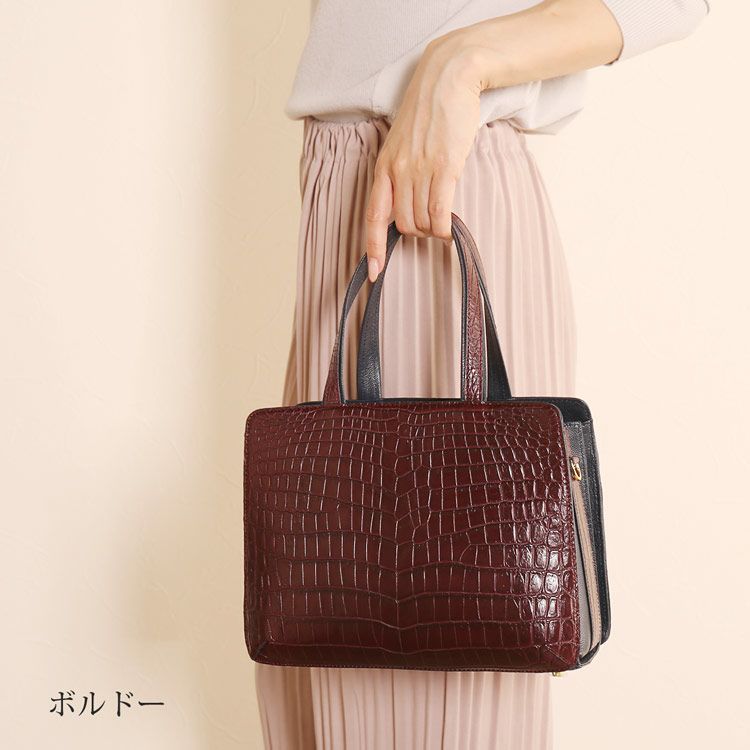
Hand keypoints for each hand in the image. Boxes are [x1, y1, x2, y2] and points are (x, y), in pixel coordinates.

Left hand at [363, 0, 624, 281]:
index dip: (371, 247)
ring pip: (422, 222)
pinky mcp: (443, 167)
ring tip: (443, 216)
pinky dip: (445, 228)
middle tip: (431, 223)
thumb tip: (406, 208)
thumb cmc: (428, 112)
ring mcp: (419, 170)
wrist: (447, 77)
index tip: (373, 271)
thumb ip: (400, 174)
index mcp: (383, 167)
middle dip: (418, 233)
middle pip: (403, 225)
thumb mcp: (402, 144)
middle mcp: (397, 172)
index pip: (372, 216)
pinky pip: (440, 213)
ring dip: (433, 229)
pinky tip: (451, 227)